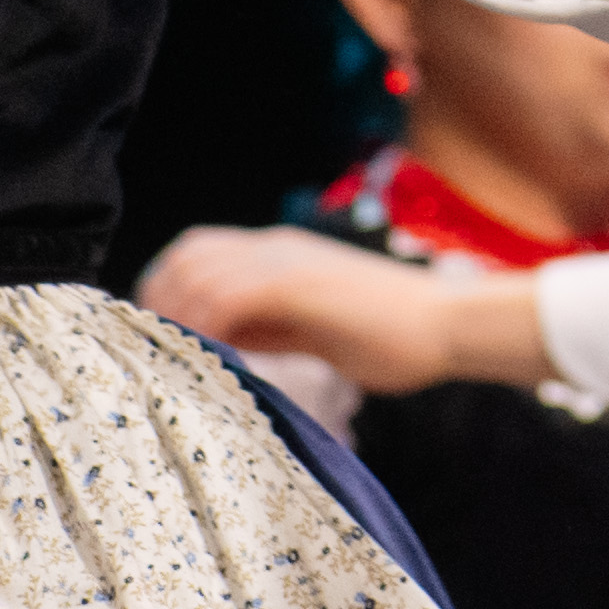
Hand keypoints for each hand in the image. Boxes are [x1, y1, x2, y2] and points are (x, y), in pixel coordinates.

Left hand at [136, 224, 537, 400]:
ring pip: (196, 271)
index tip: (163, 340)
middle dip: (161, 303)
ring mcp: (285, 261)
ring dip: (177, 316)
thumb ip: (267, 328)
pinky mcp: (296, 282)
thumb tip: (218, 346)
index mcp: (278, 254)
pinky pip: (224, 295)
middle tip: (159, 354)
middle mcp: (274, 247)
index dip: (169, 293)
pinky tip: (208, 358)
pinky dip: (204, 325)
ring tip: (178, 360)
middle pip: (185, 256)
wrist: (448, 324)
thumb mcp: (314, 329)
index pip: (196, 254)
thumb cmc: (391, 336)